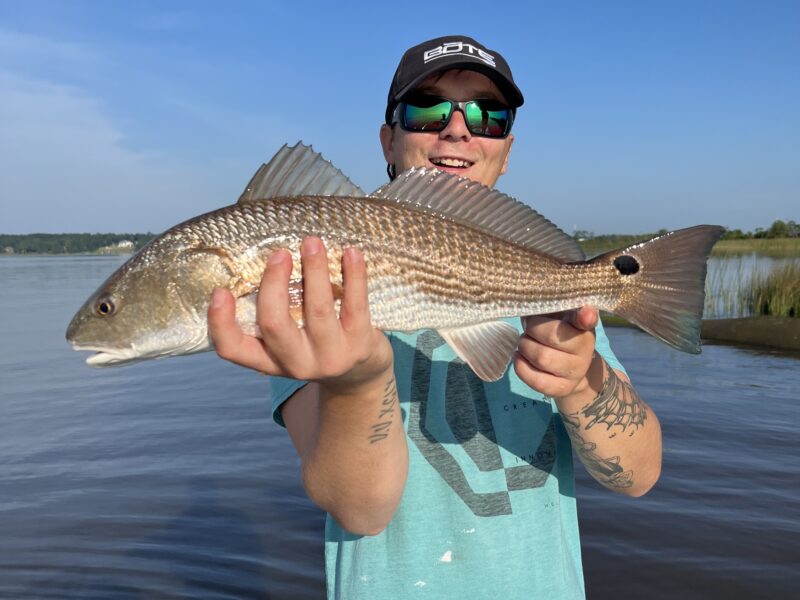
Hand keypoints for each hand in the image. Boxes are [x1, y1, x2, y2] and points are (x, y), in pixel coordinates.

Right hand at [208, 237, 392, 392]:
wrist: (361, 374)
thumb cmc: (315, 343)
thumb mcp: (288, 340)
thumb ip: (274, 312)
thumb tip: (263, 258)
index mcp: (269, 360)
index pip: (233, 349)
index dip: (221, 323)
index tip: (220, 291)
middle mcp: (296, 363)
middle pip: (274, 325)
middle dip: (274, 284)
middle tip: (280, 253)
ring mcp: (329, 357)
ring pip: (318, 310)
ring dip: (314, 271)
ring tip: (312, 242)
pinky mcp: (359, 346)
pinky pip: (355, 305)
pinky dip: (354, 275)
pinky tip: (351, 253)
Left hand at [513, 307, 598, 398]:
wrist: (573, 368)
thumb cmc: (560, 334)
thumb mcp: (560, 317)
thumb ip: (553, 307)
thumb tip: (534, 301)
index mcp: (585, 328)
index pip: (586, 320)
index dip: (586, 316)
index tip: (585, 314)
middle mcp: (585, 350)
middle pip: (552, 337)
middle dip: (531, 330)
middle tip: (528, 329)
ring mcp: (576, 372)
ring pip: (542, 358)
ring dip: (525, 347)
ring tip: (525, 343)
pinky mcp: (562, 388)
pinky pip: (537, 381)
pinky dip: (521, 367)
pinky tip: (519, 357)